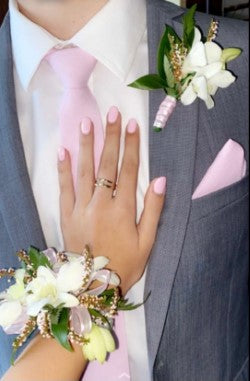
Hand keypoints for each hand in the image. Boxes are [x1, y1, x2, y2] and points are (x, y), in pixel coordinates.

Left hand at [57, 109, 165, 293]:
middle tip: (112, 112)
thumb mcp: (147, 242)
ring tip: (88, 123)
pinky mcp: (66, 215)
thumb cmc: (125, 264)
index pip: (128, 170)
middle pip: (107, 164)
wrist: (94, 285)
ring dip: (87, 145)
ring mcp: (81, 208)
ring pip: (85, 171)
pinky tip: (64, 150)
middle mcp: (101, 203)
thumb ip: (153, 210)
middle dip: (111, 136)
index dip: (131, 146)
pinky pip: (64, 188)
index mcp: (122, 209)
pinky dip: (63, 169)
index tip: (132, 125)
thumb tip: (159, 180)